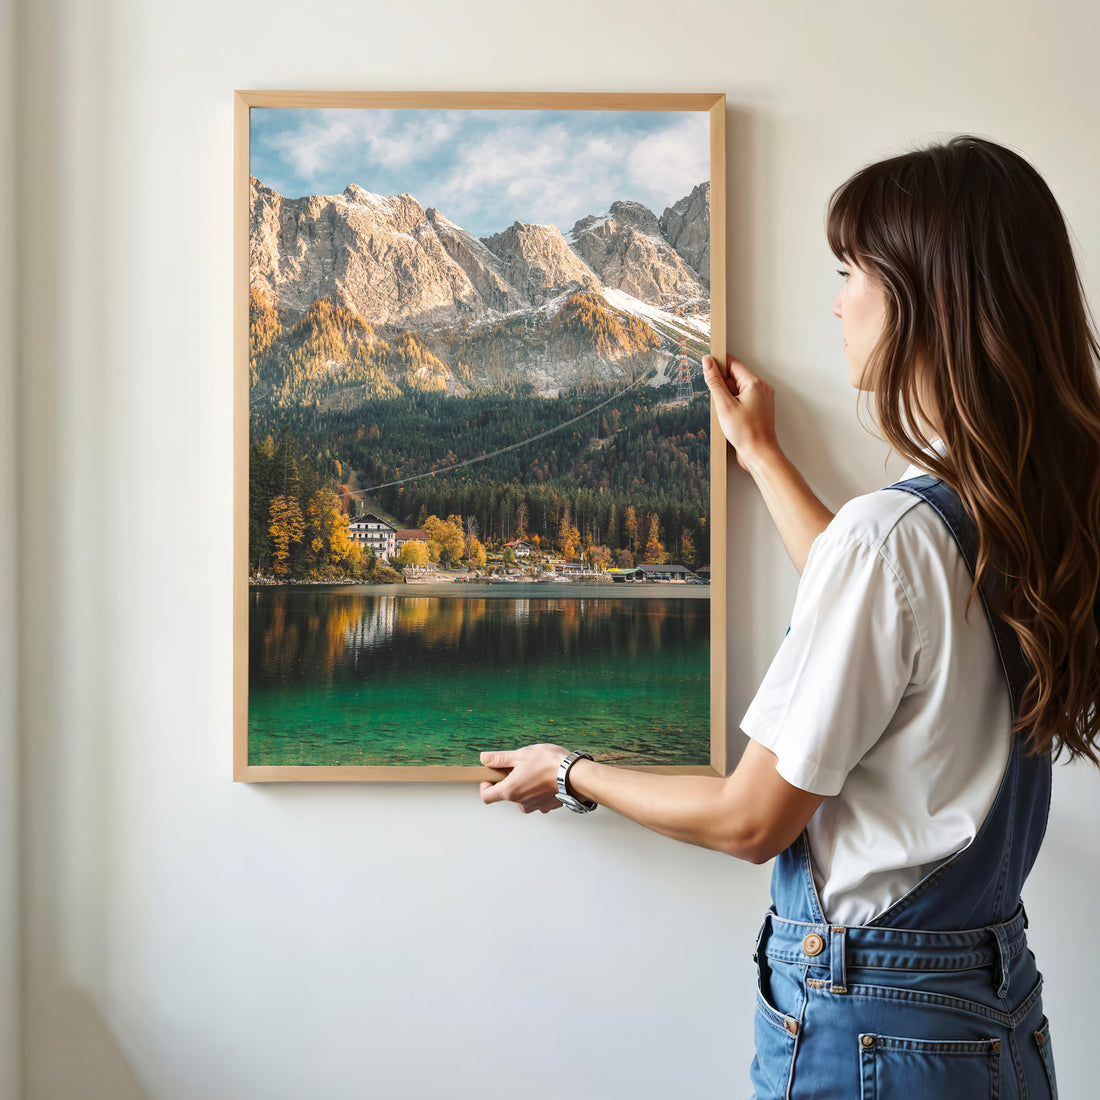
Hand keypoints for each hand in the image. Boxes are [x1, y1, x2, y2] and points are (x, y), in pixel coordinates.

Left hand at [479, 744, 567, 813]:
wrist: (575, 775)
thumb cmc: (549, 764)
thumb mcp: (520, 755)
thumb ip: (499, 758)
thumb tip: (484, 758)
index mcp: (510, 791)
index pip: (486, 797)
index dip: (485, 786)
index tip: (491, 776)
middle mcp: (521, 802)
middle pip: (506, 795)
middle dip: (509, 781)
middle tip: (518, 767)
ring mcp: (535, 806)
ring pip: (522, 798)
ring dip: (524, 786)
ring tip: (535, 771)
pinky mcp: (548, 806)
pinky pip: (537, 799)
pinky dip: (538, 790)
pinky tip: (545, 778)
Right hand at [702, 354, 779, 471]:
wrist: (759, 454)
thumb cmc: (746, 432)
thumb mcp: (724, 405)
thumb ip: (714, 382)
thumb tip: (708, 362)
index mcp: (754, 383)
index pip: (733, 363)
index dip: (718, 365)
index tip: (706, 367)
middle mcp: (761, 388)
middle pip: (735, 376)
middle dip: (722, 386)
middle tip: (718, 402)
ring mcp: (761, 398)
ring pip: (738, 389)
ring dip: (727, 397)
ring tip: (726, 413)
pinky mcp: (758, 408)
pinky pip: (742, 399)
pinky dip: (732, 405)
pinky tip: (730, 417)